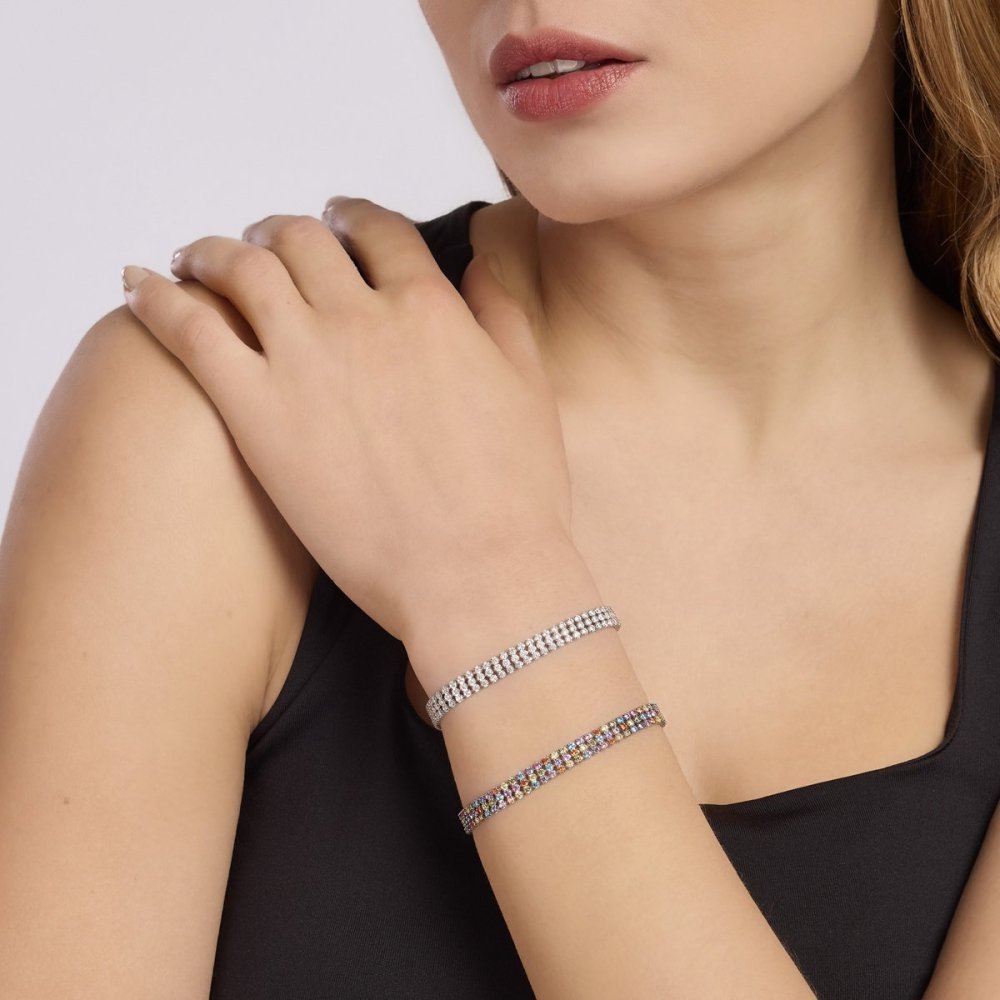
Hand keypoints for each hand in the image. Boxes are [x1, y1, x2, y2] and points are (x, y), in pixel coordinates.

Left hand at [120, 197, 574, 645]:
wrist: (475, 572)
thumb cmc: (512, 495)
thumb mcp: (527, 386)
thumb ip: (500, 311)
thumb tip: (478, 262)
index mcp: (428, 308)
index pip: (379, 231)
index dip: (353, 216)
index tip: (339, 220)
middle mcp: (361, 317)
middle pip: (301, 240)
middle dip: (279, 232)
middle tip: (264, 242)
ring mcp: (304, 361)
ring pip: (241, 268)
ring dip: (214, 250)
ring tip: (197, 256)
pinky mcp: (256, 414)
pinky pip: (189, 330)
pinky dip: (155, 296)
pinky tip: (135, 283)